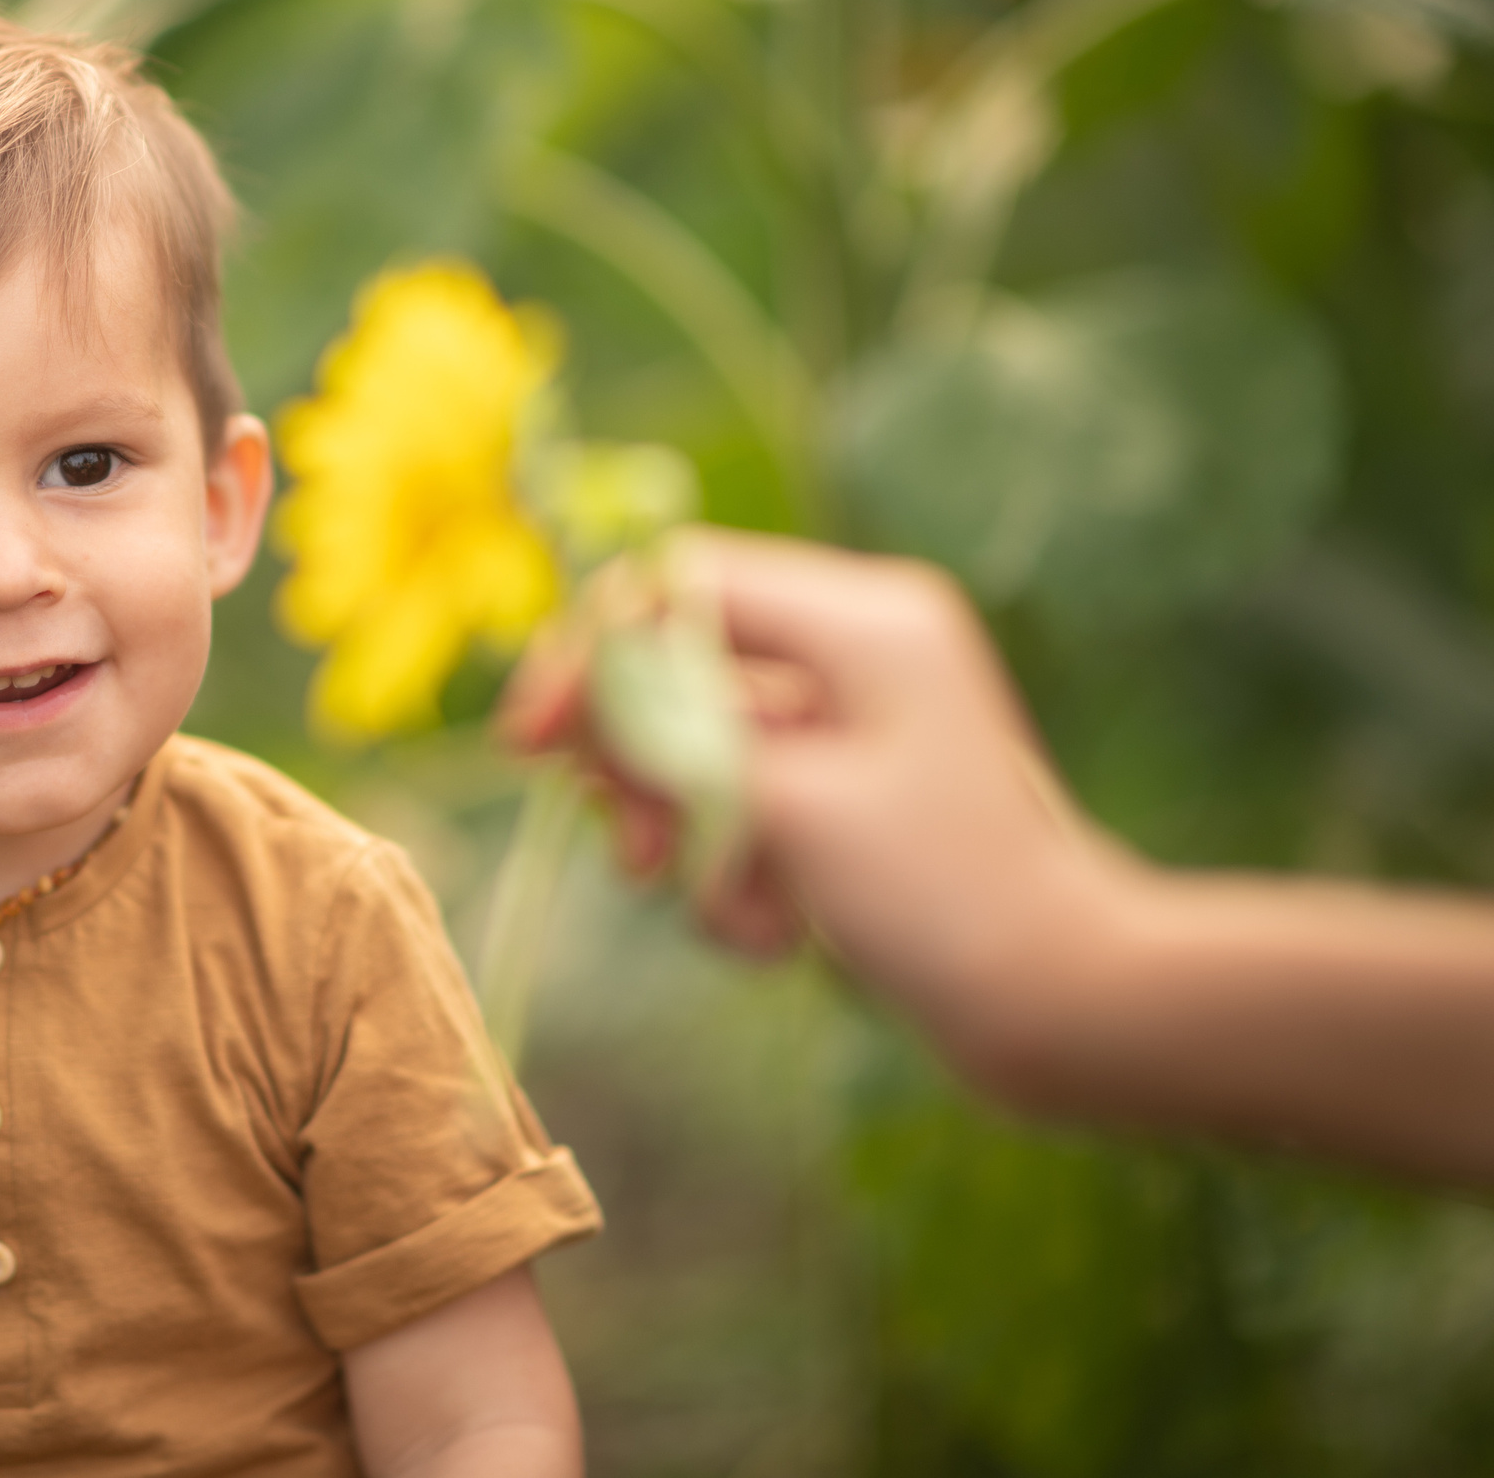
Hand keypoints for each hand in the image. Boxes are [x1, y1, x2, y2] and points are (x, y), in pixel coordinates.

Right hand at [501, 531, 1121, 1049]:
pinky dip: (734, 871)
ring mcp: (850, 724)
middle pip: (677, 669)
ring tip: (737, 914)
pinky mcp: (844, 794)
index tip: (530, 744)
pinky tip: (777, 933)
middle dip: (639, 769)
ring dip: (690, 839)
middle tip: (629, 855)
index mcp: (861, 617)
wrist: (1062, 1008)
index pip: (680, 583)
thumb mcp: (790, 807)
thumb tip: (578, 702)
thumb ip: (672, 742)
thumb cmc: (945, 897)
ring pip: (698, 751)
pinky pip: (741, 806)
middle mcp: (854, 650)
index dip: (590, 653)